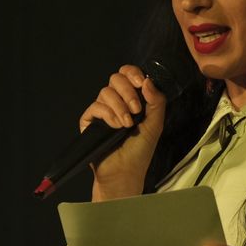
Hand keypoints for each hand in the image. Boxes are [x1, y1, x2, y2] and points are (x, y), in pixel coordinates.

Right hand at [80, 64, 166, 200]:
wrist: (125, 172)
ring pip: (105, 92)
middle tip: (136, 109)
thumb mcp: (155, 124)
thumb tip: (148, 80)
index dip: (132, 73)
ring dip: (119, 106)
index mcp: (132, 98)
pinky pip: (95, 106)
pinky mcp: (89, 121)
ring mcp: (102, 110)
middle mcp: (116, 101)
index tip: (140, 83)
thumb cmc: (140, 150)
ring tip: (127, 124)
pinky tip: (116, 127)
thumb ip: (156, 101)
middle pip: (115, 79)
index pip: (128, 75)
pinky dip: (108, 114)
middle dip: (127, 91)